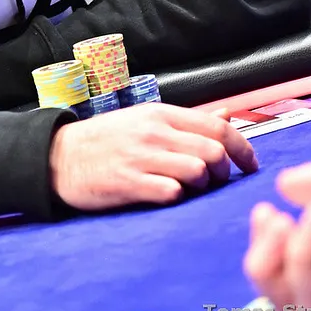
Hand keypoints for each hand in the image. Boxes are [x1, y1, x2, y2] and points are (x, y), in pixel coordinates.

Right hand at [49, 103, 257, 209]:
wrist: (58, 156)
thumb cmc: (106, 139)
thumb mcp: (146, 119)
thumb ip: (188, 121)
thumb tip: (228, 115)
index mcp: (161, 114)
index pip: (218, 126)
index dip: (244, 148)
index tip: (251, 165)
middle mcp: (154, 132)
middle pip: (214, 150)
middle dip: (225, 171)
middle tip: (216, 181)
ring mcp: (141, 157)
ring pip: (197, 171)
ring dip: (202, 185)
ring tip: (190, 189)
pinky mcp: (128, 183)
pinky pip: (170, 192)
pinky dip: (177, 197)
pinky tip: (168, 196)